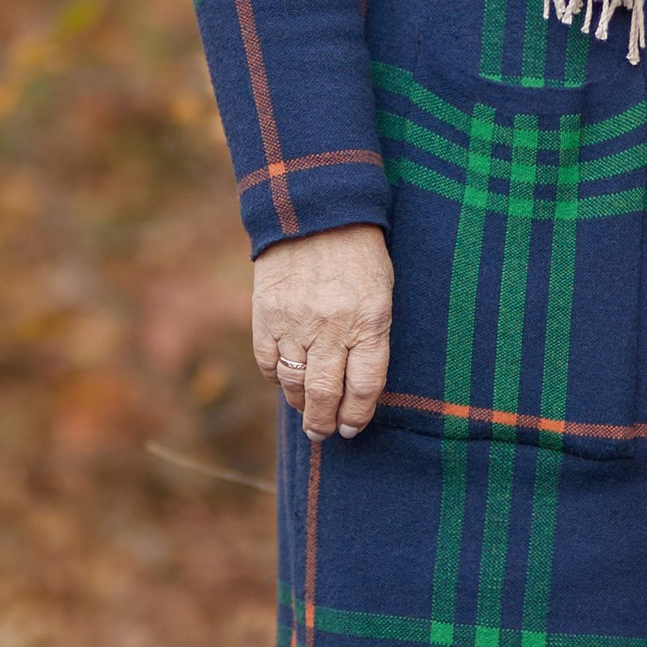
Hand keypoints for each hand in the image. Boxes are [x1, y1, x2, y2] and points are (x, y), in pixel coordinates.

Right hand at [251, 224, 392, 441]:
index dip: (358, 415)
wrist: (314, 212)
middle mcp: (331, 327)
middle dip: (325, 423)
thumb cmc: (358, 254)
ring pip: (294, 384)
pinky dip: (276, 378)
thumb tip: (354, 386)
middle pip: (326, 394)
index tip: (352, 429)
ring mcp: (295, 323)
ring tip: (307, 413)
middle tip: (323, 434)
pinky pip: (268, 362)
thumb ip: (370, 336)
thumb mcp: (380, 292)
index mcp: (369, 320)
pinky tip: (285, 380)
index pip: (365, 386)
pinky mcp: (265, 315)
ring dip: (300, 405)